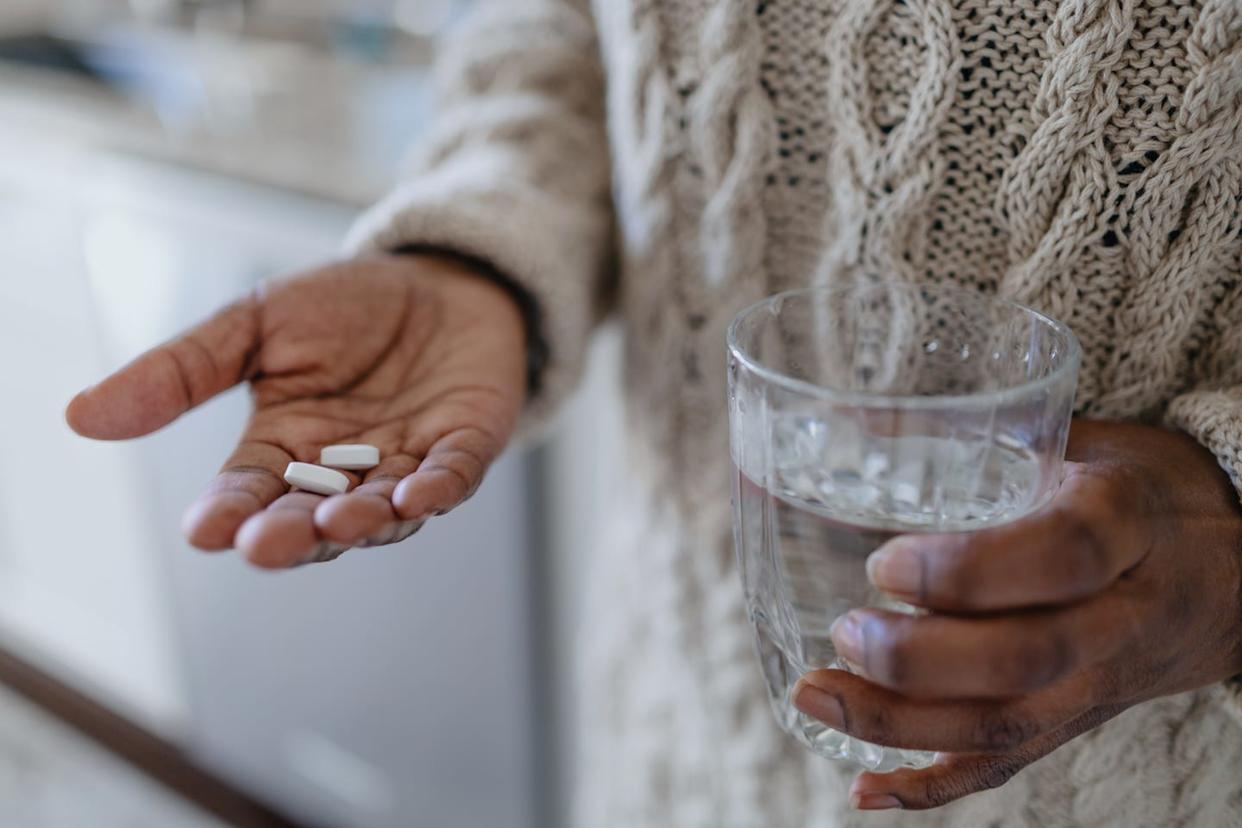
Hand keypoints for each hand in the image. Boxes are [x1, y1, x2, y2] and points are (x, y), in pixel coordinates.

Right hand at [66, 255, 527, 567]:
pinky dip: (436, 489)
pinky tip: (417, 496)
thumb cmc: (346, 306)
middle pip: (312, 517)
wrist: (439, 279)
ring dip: (361, 520)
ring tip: (338, 522)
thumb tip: (81, 416)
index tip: (203, 531)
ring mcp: (407, 462)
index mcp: (284, 448)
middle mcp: (344, 470)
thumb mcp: (256, 325)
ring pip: (381, 510)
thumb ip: (183, 371)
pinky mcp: (465, 445)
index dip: (228, 513)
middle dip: (292, 534)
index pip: (248, 492)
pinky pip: (452, 477)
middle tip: (265, 546)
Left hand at [791, 420, 1241, 810]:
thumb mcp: (1082, 440)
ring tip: (813, 696)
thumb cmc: (1137, 489)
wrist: (1233, 572)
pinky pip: (1009, 766)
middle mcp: (1121, 616)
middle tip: (843, 631)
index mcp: (1126, 524)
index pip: (1058, 557)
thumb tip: (843, 412)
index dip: (966, 571)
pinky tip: (864, 789)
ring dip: (899, 724)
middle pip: (1027, 658)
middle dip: (918, 658)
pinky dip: (932, 785)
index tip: (884, 564)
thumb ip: (984, 433)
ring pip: (1007, 726)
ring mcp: (1102, 683)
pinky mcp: (1079, 722)